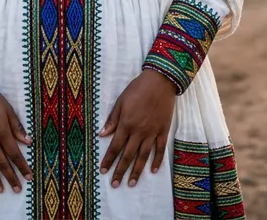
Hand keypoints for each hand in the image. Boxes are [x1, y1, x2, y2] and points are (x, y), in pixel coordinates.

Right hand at [0, 78, 31, 193]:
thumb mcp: (7, 109)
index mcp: (2, 131)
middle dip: (11, 177)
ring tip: (0, 190)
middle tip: (17, 189)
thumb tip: (28, 142)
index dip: (22, 166)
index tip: (29, 177)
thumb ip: (16, 127)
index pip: (14, 153)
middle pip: (2, 163)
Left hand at [99, 69, 176, 187]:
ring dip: (137, 171)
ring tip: (132, 183)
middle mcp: (139, 131)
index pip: (115, 146)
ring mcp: (152, 132)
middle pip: (128, 155)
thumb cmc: (138, 88)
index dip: (109, 159)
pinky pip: (160, 149)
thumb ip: (113, 119)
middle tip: (115, 184)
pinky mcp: (163, 131)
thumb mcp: (121, 101)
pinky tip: (154, 170)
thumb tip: (102, 134)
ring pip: (143, 156)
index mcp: (126, 123)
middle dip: (120, 171)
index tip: (103, 170)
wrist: (160, 81)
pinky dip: (157, 161)